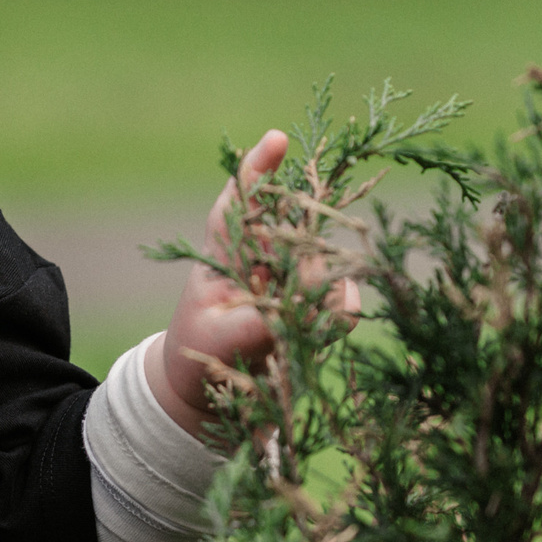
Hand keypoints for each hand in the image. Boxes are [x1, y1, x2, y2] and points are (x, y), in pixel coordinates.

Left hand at [155, 130, 361, 430]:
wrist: (206, 401)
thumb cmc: (199, 354)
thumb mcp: (217, 336)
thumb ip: (260, 318)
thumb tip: (316, 304)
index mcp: (225, 253)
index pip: (240, 202)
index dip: (256, 170)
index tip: (277, 140)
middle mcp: (263, 262)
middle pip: (299, 226)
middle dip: (309, 239)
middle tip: (293, 279)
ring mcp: (293, 287)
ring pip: (328, 266)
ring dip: (324, 285)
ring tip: (298, 317)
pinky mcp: (315, 315)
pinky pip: (342, 303)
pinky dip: (340, 311)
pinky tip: (329, 324)